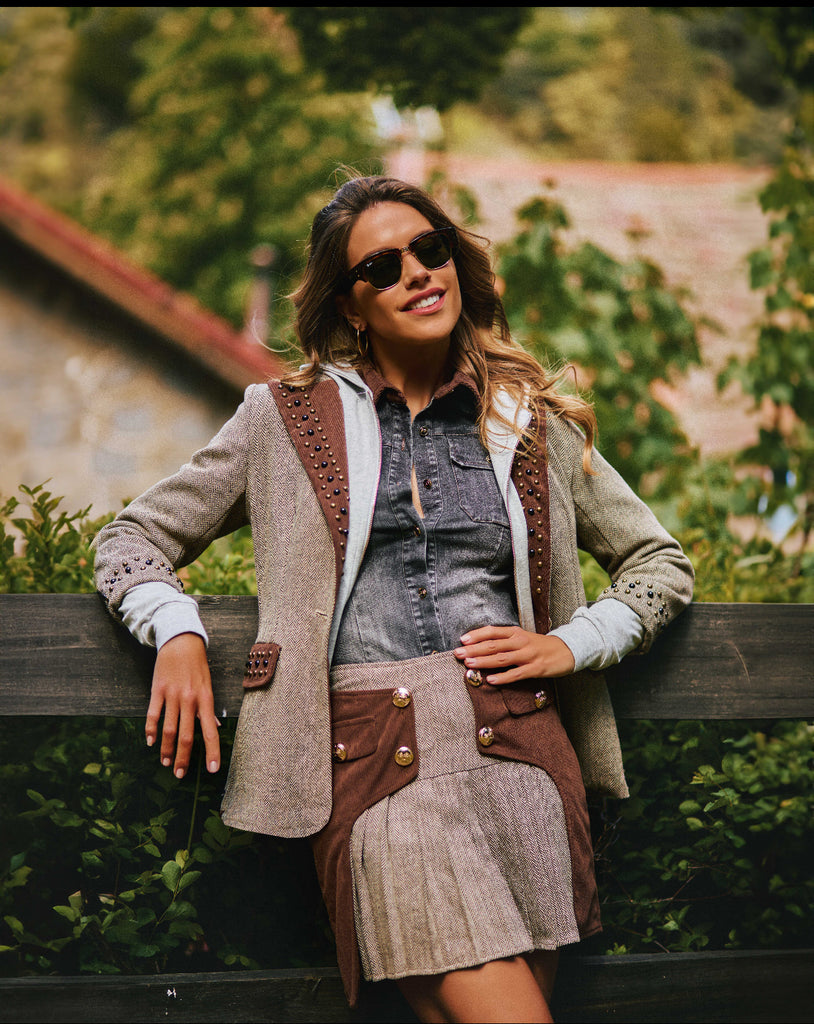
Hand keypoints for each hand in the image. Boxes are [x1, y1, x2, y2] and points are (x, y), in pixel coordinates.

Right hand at [145, 633, 220, 778]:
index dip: (212, 752)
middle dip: (183, 758)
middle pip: (186, 736)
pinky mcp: (157, 690)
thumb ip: (208, 709)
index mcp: (206, 699)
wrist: (181, 642)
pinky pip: (153, 715)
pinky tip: (150, 742)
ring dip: (166, 749)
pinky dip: (151, 731)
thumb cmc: (197, 666)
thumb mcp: (208, 686)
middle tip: (180, 774)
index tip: (213, 769)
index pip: (211, 731)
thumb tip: (215, 728)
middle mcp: (189, 699)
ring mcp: (172, 695)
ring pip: (168, 729)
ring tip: (165, 763)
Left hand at [454, 625, 574, 683]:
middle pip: (493, 644)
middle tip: (458, 653)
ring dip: (484, 661)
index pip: (493, 631)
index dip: (477, 635)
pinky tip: (491, 680)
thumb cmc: (540, 646)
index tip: (462, 639)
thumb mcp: (523, 638)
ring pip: (502, 658)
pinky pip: (516, 674)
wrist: (567, 650)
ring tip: (469, 664)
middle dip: (474, 649)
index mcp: (516, 633)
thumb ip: (505, 641)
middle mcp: (520, 641)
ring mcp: (528, 655)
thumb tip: (482, 647)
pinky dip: (503, 677)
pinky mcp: (536, 668)